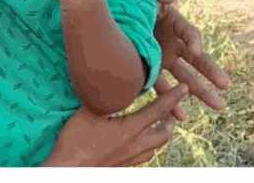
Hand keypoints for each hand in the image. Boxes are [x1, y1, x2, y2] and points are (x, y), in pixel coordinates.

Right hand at [44, 84, 188, 165]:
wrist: (70, 170)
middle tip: (169, 109)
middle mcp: (136, 145)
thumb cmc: (76, 140)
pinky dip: (149, 145)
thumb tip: (115, 84)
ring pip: (156, 146)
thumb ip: (105, 98)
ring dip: (161, 133)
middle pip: (164, 133)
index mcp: (130, 130)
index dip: (172, 98)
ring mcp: (131, 158)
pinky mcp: (124, 166)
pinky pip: (145, 156)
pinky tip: (139, 142)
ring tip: (157, 123)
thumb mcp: (88, 112)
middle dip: (170, 119)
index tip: (183, 88)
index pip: (158, 111)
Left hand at [154, 6, 229, 120]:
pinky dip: (171, 101)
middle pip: (196, 60)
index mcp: (174, 23)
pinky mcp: (151, 69)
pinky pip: (162, 87)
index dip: (193, 40)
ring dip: (200, 92)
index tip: (196, 50)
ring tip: (219, 106)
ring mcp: (163, 58)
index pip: (189, 32)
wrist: (112, 8)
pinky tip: (179, 116)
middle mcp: (172, 43)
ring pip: (185, 78)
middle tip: (226, 86)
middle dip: (212, 73)